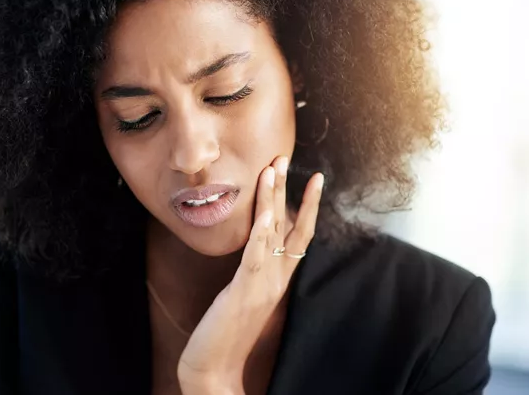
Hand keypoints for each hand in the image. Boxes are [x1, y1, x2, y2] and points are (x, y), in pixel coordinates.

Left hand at [177, 156, 323, 391]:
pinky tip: (261, 215)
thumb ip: (256, 273)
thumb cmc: (228, 334)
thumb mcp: (246, 296)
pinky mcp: (243, 293)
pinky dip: (259, 234)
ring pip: (272, 233)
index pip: (299, 233)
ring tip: (273, 168)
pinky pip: (254, 258)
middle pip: (288, 224)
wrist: (215, 372)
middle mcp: (275, 278)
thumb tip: (257, 249)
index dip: (307, 204)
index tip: (312, 177)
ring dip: (273, 199)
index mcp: (278, 278)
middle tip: (286, 156)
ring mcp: (261, 285)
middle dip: (287, 189)